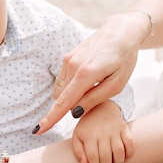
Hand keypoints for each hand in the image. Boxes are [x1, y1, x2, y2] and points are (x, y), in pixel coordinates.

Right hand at [37, 12, 147, 133]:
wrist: (121, 31)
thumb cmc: (124, 59)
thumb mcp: (117, 84)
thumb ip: (94, 99)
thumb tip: (74, 113)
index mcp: (86, 74)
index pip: (64, 102)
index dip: (51, 119)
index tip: (38, 130)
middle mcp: (72, 66)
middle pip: (61, 98)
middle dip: (71, 105)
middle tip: (94, 97)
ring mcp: (67, 60)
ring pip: (61, 90)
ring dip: (71, 95)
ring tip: (94, 84)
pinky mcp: (67, 57)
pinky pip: (63, 80)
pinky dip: (71, 85)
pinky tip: (88, 77)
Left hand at [72, 101, 134, 162]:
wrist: (99, 107)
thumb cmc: (87, 126)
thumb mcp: (77, 136)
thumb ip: (78, 150)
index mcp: (89, 136)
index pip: (93, 157)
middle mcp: (102, 133)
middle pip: (106, 156)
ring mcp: (114, 130)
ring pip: (119, 151)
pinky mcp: (124, 128)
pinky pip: (130, 142)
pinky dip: (129, 152)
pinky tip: (125, 157)